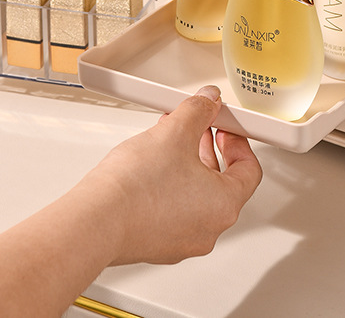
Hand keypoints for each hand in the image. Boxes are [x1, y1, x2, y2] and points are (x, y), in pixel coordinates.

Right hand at [84, 86, 262, 265]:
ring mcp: (182, 240)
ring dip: (187, 164)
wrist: (95, 221)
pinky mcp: (157, 243)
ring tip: (168, 140)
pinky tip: (151, 166)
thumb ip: (198, 110)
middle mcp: (208, 229)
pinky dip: (170, 186)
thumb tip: (208, 101)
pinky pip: (174, 210)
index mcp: (224, 205)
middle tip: (197, 128)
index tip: (225, 126)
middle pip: (222, 182)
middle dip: (209, 148)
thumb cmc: (136, 188)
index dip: (238, 140)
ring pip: (196, 196)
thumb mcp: (175, 132)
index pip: (249, 170)